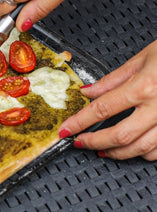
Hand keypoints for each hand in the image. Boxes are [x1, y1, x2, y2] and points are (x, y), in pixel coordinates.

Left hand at [59, 41, 156, 160]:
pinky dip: (143, 154)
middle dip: (94, 142)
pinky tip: (133, 149)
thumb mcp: (144, 58)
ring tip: (102, 149)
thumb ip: (114, 79)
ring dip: (117, 153)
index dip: (80, 122)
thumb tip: (89, 91)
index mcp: (145, 86)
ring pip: (141, 149)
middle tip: (80, 143)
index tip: (66, 130)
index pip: (102, 109)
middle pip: (120, 136)